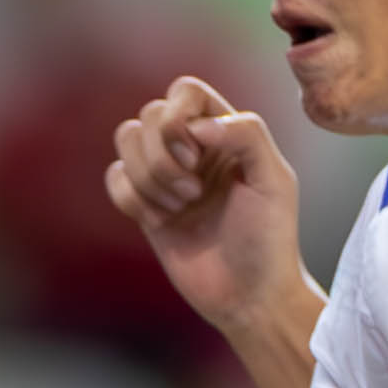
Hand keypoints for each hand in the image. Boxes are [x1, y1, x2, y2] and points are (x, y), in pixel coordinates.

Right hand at [102, 78, 309, 358]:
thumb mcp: (274, 180)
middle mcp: (194, 146)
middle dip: (162, 156)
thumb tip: (195, 126)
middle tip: (193, 193)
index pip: (184, 90)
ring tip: (181, 208)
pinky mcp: (144, 206)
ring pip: (124, 140)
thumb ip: (247, 134)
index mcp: (227, 131)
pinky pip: (114, 178)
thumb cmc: (269, 239)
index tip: (197, 156)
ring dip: (147, 177)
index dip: (179, 116)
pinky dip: (131, 199)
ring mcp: (166, 175)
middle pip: (148, 115)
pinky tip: (161, 222)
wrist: (247, 296)